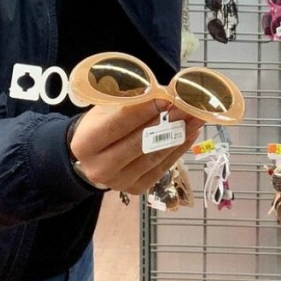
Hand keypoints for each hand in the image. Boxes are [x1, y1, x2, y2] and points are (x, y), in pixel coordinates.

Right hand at [68, 101, 204, 194]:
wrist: (94, 155)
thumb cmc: (101, 124)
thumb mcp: (105, 107)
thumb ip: (128, 101)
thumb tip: (162, 92)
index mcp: (85, 144)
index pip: (117, 125)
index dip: (143, 111)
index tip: (165, 98)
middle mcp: (99, 168)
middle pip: (137, 143)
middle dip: (165, 122)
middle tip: (186, 106)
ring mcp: (119, 182)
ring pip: (153, 156)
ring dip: (178, 136)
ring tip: (194, 117)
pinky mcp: (136, 188)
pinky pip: (162, 167)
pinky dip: (178, 149)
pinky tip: (190, 132)